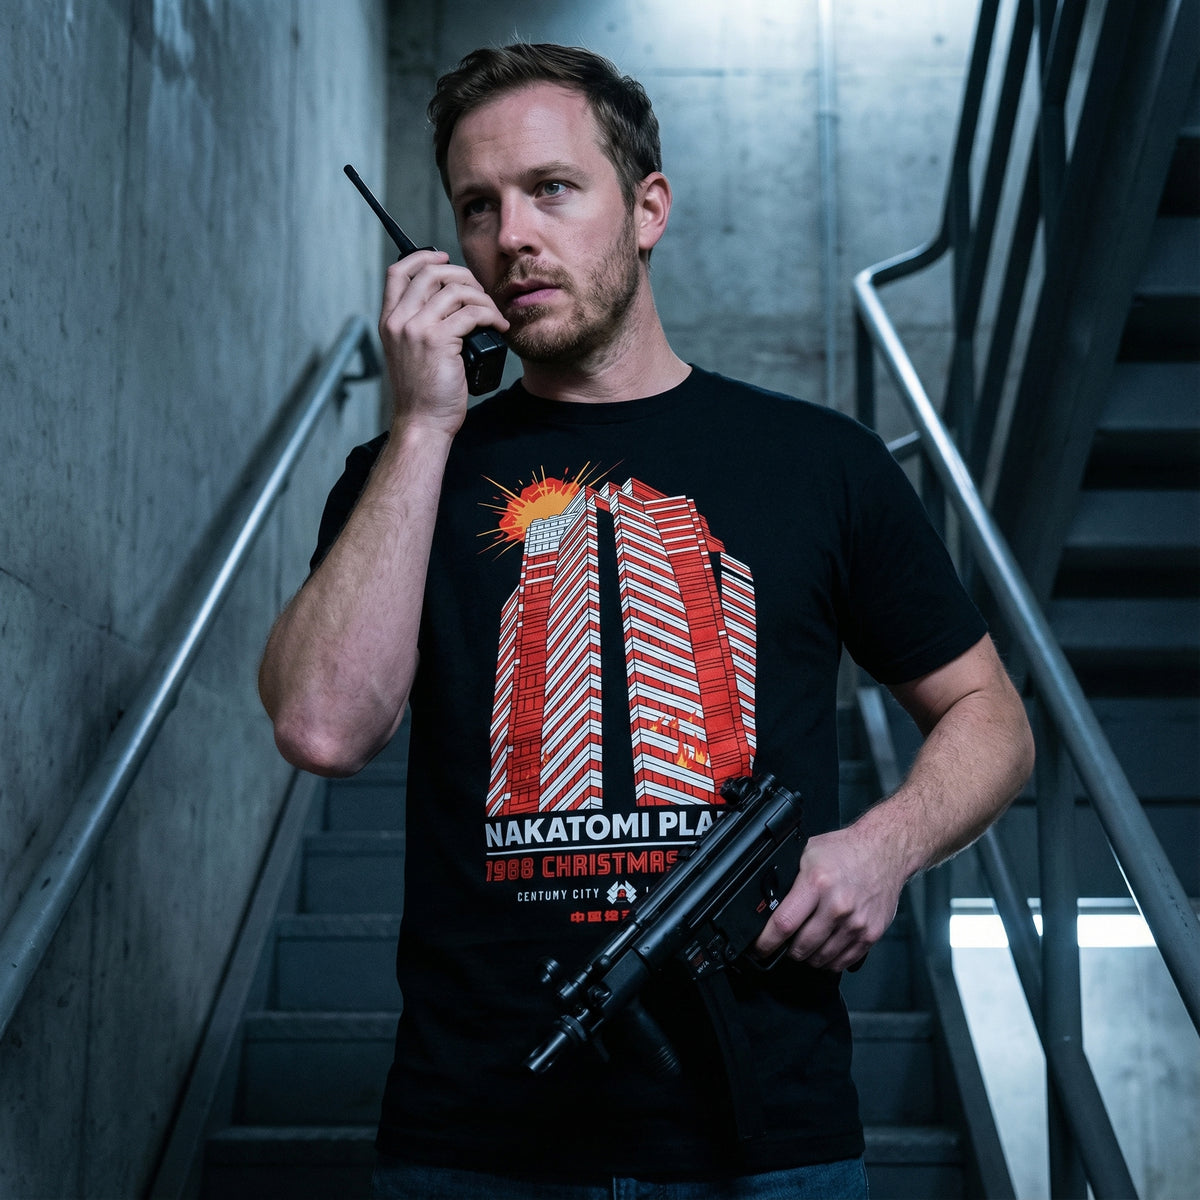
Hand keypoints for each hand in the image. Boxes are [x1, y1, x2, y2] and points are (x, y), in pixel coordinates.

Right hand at [378, 250, 508, 434]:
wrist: (422, 422)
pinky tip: (499, 326)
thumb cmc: (422, 393)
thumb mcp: (410, 352)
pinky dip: (491, 315)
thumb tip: (446, 298)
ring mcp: (416, 330)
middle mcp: (399, 321)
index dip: (422, 257)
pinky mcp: (438, 341)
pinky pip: (471, 313)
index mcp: (389, 321)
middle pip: (430, 273)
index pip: (397, 272)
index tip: (443, 257)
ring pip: (455, 290)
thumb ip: (418, 325)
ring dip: (482, 297)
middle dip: (461, 274)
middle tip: (479, 291)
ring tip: (493, 313)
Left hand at [753, 826, 905, 971]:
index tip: (760, 948)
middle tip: (785, 945)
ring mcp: (856, 923)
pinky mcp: (871, 934)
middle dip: (788, 950)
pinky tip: (825, 949)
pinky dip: (830, 961)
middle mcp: (838, 905)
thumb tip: (768, 902)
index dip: (767, 941)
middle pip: (802, 947)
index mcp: (817, 883)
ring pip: (821, 958)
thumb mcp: (808, 854)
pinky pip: (843, 961)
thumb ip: (790, 879)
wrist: (884, 851)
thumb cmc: (846, 851)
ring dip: (809, 957)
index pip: (784, 923)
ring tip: (806, 945)